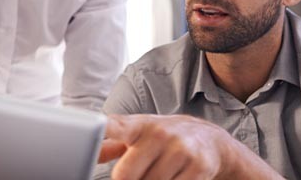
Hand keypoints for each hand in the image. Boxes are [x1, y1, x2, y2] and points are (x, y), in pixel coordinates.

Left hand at [98, 114, 232, 179]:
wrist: (209, 139)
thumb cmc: (164, 137)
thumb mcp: (138, 133)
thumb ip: (111, 143)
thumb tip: (91, 153)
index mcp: (139, 125)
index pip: (115, 126)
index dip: (100, 129)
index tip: (92, 131)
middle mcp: (159, 134)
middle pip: (125, 175)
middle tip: (135, 176)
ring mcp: (179, 150)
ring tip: (156, 175)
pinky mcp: (198, 167)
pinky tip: (173, 178)